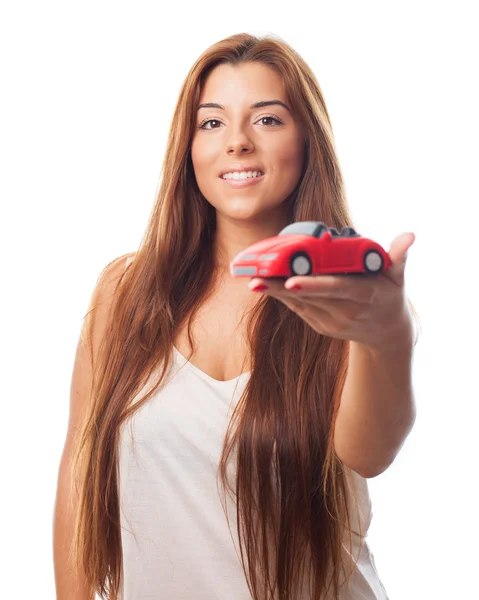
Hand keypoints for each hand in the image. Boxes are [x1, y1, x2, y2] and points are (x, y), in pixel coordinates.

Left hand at [247, 232, 415, 352]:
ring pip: (299, 304)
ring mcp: (332, 322)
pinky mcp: (321, 327)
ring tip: (253, 279)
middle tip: (258, 277)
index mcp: (364, 295)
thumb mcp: (398, 278)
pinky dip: (281, 297)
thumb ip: (399, 257)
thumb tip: (410, 236)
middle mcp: (346, 312)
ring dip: (275, 291)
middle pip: (310, 297)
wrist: (386, 333)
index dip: (315, 285)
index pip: (337, 288)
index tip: (292, 281)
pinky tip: (265, 285)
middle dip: (283, 286)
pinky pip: (297, 310)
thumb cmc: (390, 296)